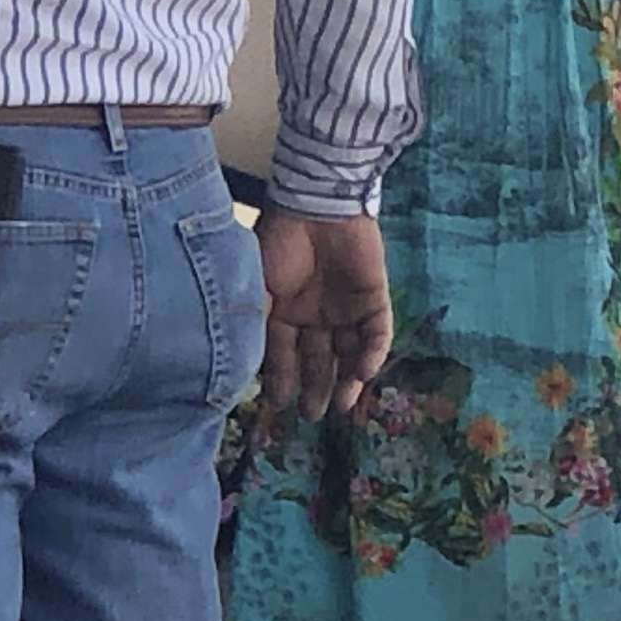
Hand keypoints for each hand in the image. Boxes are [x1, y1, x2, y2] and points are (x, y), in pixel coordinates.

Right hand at [257, 208, 394, 420]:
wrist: (316, 205)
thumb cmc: (278, 243)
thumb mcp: (257, 289)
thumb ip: (257, 327)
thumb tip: (242, 370)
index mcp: (284, 312)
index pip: (283, 356)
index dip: (282, 381)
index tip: (279, 406)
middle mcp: (315, 315)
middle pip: (318, 359)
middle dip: (316, 388)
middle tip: (314, 415)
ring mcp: (346, 307)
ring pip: (350, 352)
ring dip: (346, 379)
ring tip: (342, 405)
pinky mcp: (373, 297)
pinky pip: (377, 332)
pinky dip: (372, 353)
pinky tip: (362, 373)